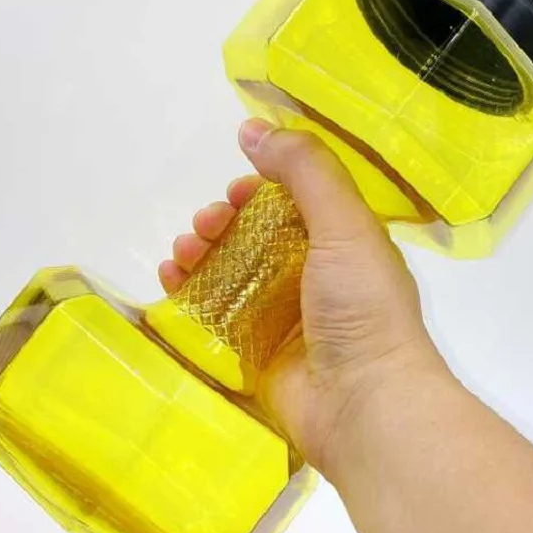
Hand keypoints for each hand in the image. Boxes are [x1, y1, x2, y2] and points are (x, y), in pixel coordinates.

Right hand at [159, 119, 449, 473]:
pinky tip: (170, 275)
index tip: (239, 187)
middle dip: (224, 217)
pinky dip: (190, 286)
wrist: (362, 405)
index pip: (296, 199)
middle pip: (256, 230)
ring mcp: (282, 312)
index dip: (263, 186)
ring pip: (230, 265)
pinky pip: (215, 306)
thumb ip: (305, 171)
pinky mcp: (255, 347)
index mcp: (343, 241)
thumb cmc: (361, 308)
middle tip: (207, 223)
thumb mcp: (345, 225)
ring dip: (201, 248)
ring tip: (184, 249)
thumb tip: (253, 127)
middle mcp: (313, 273)